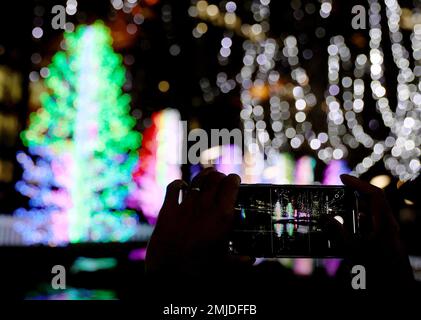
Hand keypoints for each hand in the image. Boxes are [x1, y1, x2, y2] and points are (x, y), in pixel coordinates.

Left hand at [146, 168, 251, 277]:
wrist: (171, 276)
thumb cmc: (201, 271)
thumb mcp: (224, 265)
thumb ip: (240, 261)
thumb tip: (251, 260)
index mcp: (222, 217)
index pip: (231, 186)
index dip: (234, 179)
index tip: (235, 179)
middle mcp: (205, 207)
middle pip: (214, 179)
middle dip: (219, 176)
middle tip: (221, 178)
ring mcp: (185, 207)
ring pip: (196, 181)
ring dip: (204, 175)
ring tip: (208, 174)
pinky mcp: (167, 211)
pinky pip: (173, 189)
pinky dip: (179, 184)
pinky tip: (182, 185)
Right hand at [340, 174, 413, 288]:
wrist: (395, 284)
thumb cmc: (377, 268)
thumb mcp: (354, 249)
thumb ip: (339, 232)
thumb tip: (327, 219)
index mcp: (385, 222)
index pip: (374, 194)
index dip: (358, 184)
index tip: (342, 178)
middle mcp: (388, 223)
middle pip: (372, 200)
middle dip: (354, 195)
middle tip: (337, 192)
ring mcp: (388, 230)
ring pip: (371, 212)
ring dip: (354, 210)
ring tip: (337, 211)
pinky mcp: (384, 237)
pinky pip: (371, 222)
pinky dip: (358, 221)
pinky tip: (345, 228)